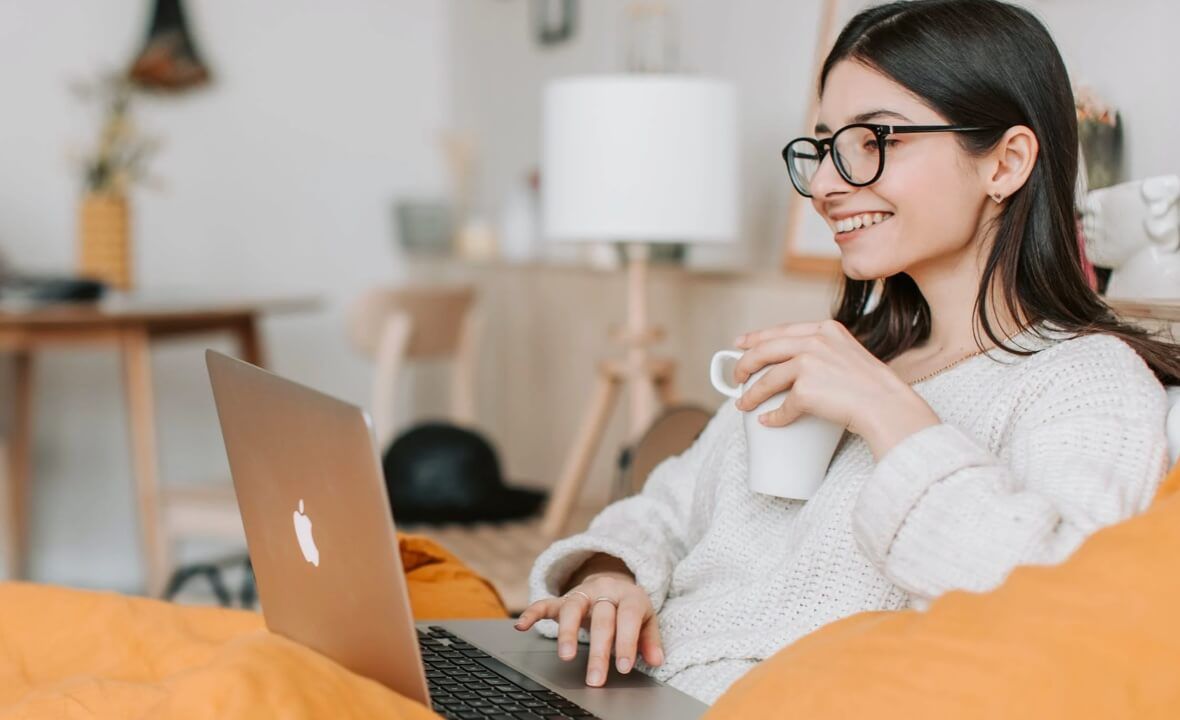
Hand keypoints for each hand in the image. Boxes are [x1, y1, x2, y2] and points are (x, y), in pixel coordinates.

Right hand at [514, 572, 663, 686]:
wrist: (613, 582)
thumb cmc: (630, 608)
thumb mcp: (647, 619)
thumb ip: (650, 640)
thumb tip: (657, 660)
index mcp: (629, 596)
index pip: (628, 618)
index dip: (627, 642)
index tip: (624, 668)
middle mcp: (604, 592)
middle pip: (601, 618)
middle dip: (598, 651)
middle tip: (596, 678)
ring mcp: (582, 593)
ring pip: (572, 608)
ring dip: (568, 632)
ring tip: (566, 657)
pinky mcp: (563, 598)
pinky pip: (545, 603)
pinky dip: (532, 613)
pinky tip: (522, 626)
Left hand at [732, 319, 939, 457]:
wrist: (888, 406)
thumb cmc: (874, 387)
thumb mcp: (850, 354)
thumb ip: (826, 352)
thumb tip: (796, 365)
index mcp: (826, 329)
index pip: (782, 330)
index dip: (756, 337)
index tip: (740, 344)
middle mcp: (815, 341)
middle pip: (766, 349)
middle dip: (744, 364)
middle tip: (736, 376)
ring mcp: (809, 363)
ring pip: (768, 379)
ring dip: (751, 394)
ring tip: (743, 403)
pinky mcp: (806, 389)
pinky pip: (782, 406)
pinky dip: (773, 417)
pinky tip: (768, 421)